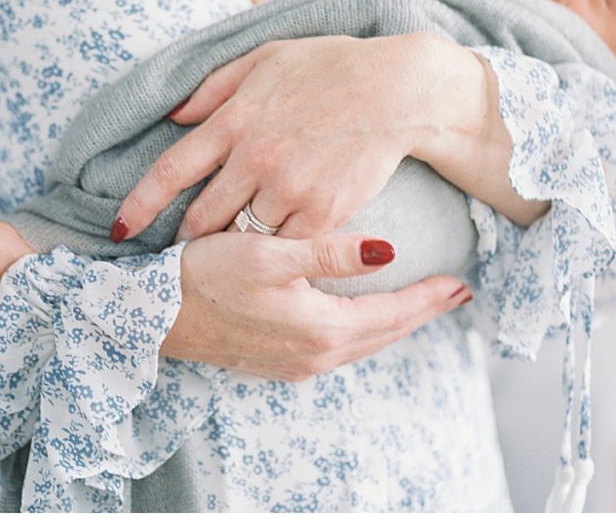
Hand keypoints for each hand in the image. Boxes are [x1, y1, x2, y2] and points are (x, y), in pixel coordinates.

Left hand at [115, 33, 445, 241]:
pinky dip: (274, 250)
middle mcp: (255, 157)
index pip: (171, 169)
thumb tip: (173, 116)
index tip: (119, 228)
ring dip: (232, 244)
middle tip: (179, 248)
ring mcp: (288, 188)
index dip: (140, 203)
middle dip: (186, 236)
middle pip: (201, 215)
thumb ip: (214, 87)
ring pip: (241, 234)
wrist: (399, 90)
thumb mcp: (267, 58)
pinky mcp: (322, 212)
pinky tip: (274, 251)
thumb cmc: (332, 67)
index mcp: (235, 118)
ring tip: (229, 251)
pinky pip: (283, 246)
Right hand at [162, 231, 472, 379]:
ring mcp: (294, 364)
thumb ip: (330, 252)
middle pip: (384, 335)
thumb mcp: (268, 253)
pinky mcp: (276, 362)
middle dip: (420, 313)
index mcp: (320, 329)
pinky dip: (363, 331)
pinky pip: (337, 349)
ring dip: (393, 324)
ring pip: (362, 344)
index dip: (429, 298)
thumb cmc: (205, 277)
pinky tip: (362, 317)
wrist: (153, 316)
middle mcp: (314, 355)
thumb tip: (389, 251)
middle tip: (451, 294)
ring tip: (416, 303)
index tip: (462, 284)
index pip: (393, 315)